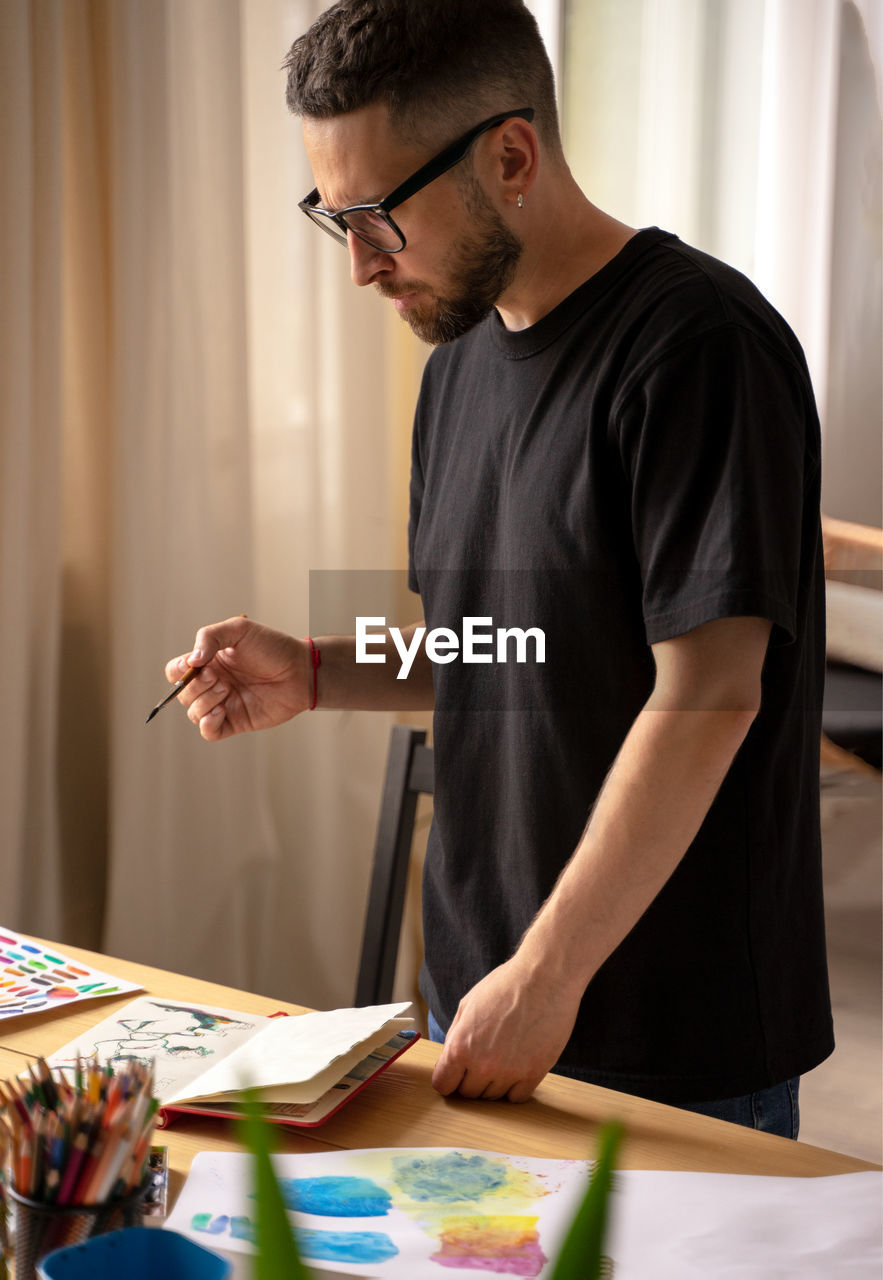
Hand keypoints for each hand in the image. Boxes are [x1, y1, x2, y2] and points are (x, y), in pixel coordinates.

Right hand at [164, 616, 310, 740]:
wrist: (300, 670)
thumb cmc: (272, 647)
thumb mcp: (239, 630)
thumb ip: (209, 637)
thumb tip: (191, 662)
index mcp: (209, 662)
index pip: (176, 671)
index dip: (179, 671)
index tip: (195, 665)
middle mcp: (213, 684)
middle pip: (183, 693)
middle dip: (196, 686)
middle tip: (219, 678)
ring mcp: (224, 703)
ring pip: (194, 713)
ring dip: (204, 702)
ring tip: (227, 689)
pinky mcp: (236, 721)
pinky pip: (209, 732)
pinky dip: (208, 724)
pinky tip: (221, 711)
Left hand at [430, 953, 580, 1102]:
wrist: (544, 978)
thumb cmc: (505, 985)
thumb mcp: (468, 1005)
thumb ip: (455, 1036)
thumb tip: (449, 1060)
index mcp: (460, 1046)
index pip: (443, 1084)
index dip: (448, 1078)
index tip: (456, 1073)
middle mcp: (483, 1064)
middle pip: (468, 1093)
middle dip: (471, 1079)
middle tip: (483, 1058)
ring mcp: (509, 1072)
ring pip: (492, 1097)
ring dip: (494, 1082)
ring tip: (503, 1055)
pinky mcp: (534, 1074)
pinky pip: (516, 1097)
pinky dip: (514, 1087)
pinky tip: (517, 1066)